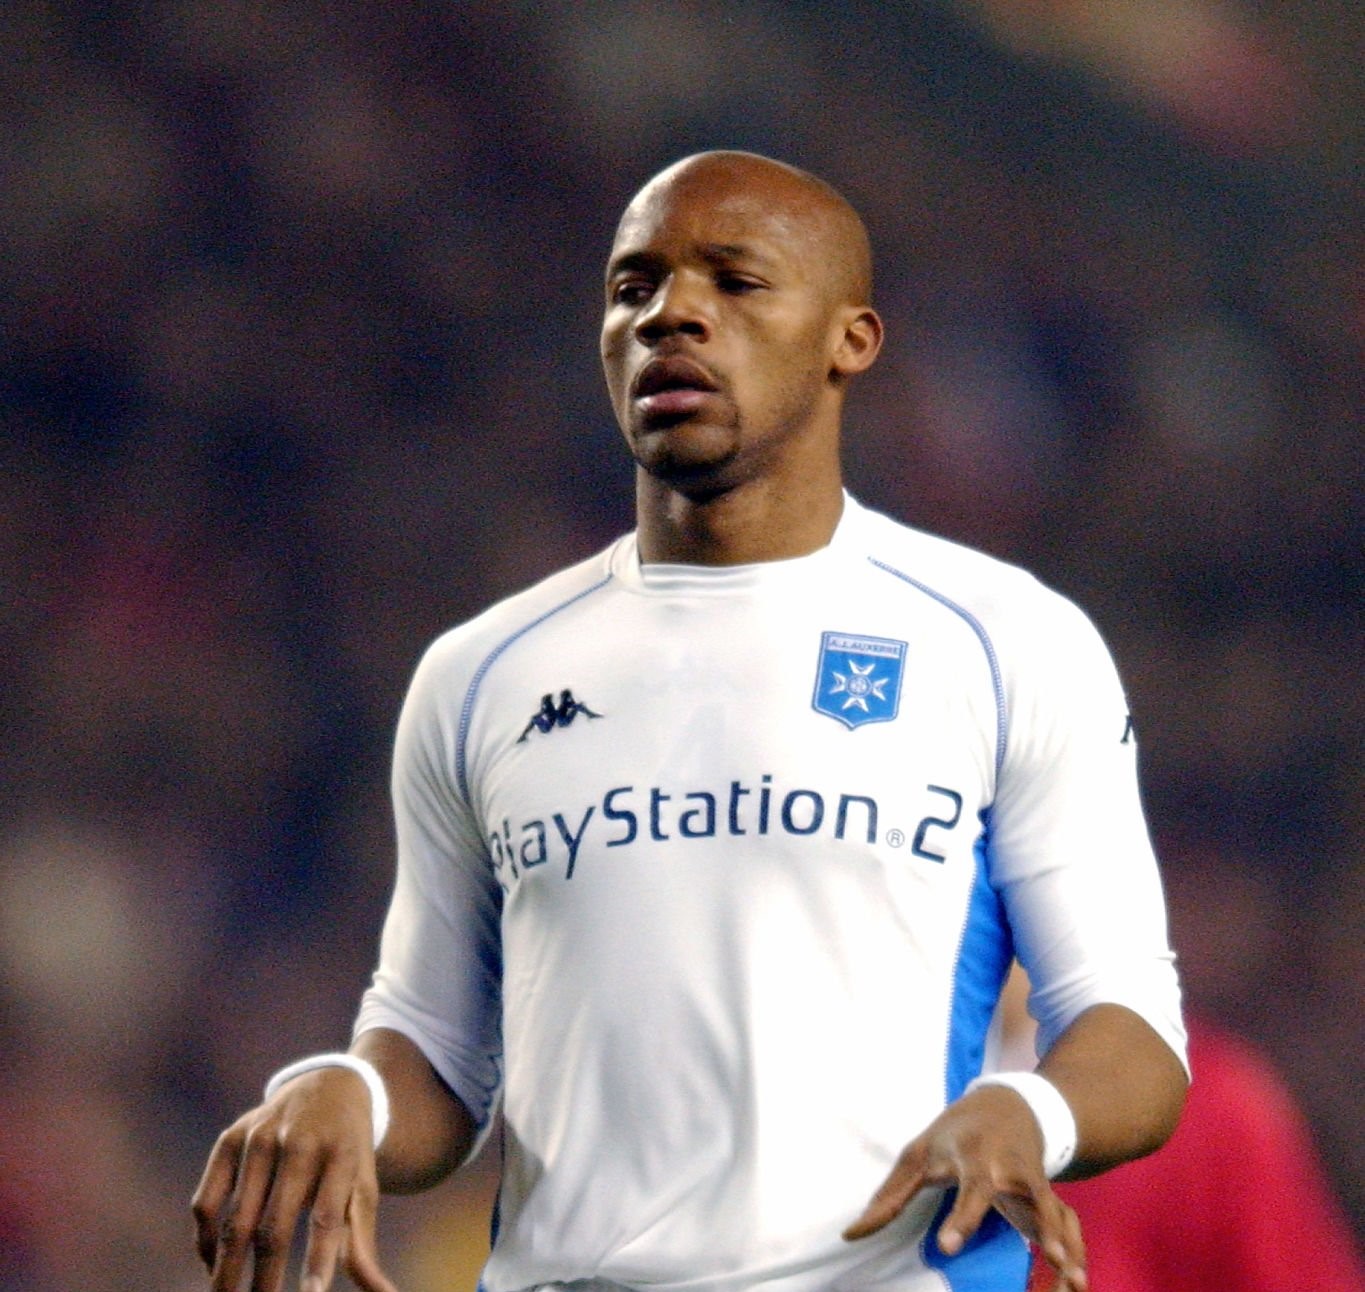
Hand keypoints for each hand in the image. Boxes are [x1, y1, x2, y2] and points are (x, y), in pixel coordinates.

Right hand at [191, 1068, 399, 1291]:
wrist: (329, 1087)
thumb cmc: (348, 1155)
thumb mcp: (363, 1188)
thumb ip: (363, 1246)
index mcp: (342, 1154)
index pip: (327, 1216)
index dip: (318, 1261)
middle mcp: (300, 1142)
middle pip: (275, 1227)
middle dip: (265, 1280)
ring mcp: (260, 1138)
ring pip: (235, 1221)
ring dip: (227, 1272)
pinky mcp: (229, 1139)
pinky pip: (207, 1203)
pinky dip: (206, 1242)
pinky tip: (214, 1266)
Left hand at [842, 1084, 1086, 1291]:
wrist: (1009, 1105)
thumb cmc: (954, 1134)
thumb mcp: (918, 1154)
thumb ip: (888, 1197)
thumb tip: (851, 1234)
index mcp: (975, 1155)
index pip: (970, 1187)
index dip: (962, 1217)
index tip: (947, 1245)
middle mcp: (1011, 1169)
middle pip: (1025, 1199)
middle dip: (1039, 1225)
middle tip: (1053, 1257)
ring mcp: (1034, 1182)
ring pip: (1055, 1214)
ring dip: (1067, 1245)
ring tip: (1075, 1281)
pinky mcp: (1047, 1198)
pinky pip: (1065, 1226)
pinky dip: (1076, 1251)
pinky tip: (1078, 1282)